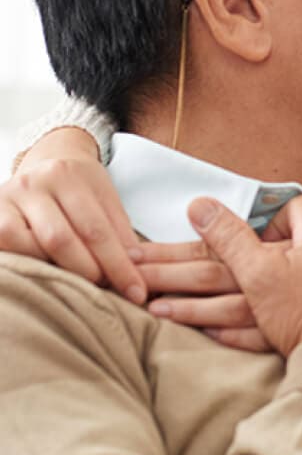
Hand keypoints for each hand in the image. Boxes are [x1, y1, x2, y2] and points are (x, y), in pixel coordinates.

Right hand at [0, 130, 146, 302]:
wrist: (43, 163)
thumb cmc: (79, 187)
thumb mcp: (105, 197)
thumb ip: (119, 230)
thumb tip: (134, 266)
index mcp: (66, 174)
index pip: (96, 229)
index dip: (118, 265)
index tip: (136, 292)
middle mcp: (31, 184)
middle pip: (61, 240)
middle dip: (89, 272)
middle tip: (110, 292)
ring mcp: (5, 201)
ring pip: (32, 248)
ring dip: (61, 273)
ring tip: (84, 286)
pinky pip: (11, 251)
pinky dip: (34, 266)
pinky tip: (52, 276)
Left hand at [136, 237, 277, 351]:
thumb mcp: (284, 224)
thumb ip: (234, 226)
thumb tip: (197, 206)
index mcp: (261, 250)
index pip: (206, 249)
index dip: (167, 251)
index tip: (134, 254)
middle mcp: (264, 279)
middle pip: (208, 276)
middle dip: (165, 276)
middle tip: (130, 280)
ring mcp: (274, 309)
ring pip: (225, 309)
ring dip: (189, 309)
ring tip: (154, 310)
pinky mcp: (282, 334)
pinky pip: (251, 338)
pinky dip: (229, 336)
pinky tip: (206, 335)